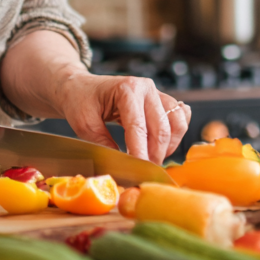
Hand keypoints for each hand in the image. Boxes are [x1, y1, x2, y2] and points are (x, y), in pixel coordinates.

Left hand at [59, 72, 190, 164]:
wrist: (80, 87)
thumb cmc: (80, 101)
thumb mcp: (83, 123)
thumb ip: (102, 143)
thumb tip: (121, 166)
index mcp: (126, 89)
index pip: (138, 126)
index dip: (139, 152)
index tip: (138, 172)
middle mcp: (146, 88)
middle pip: (161, 128)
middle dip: (154, 154)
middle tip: (142, 172)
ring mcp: (156, 93)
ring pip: (176, 123)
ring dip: (168, 146)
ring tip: (151, 159)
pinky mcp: (160, 100)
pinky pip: (179, 118)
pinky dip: (175, 135)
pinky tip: (161, 146)